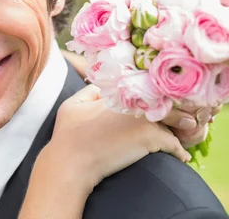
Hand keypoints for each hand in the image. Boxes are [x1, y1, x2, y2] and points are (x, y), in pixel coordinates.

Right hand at [61, 49, 221, 147]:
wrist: (72, 162)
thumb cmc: (68, 135)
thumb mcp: (72, 105)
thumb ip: (90, 91)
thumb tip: (103, 87)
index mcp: (115, 92)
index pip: (143, 88)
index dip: (152, 96)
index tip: (156, 105)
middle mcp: (132, 101)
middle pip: (162, 102)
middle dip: (169, 112)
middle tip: (175, 123)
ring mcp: (143, 119)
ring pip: (170, 122)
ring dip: (175, 131)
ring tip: (178, 139)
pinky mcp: (150, 139)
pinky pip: (174, 144)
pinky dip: (178, 151)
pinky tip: (180, 157)